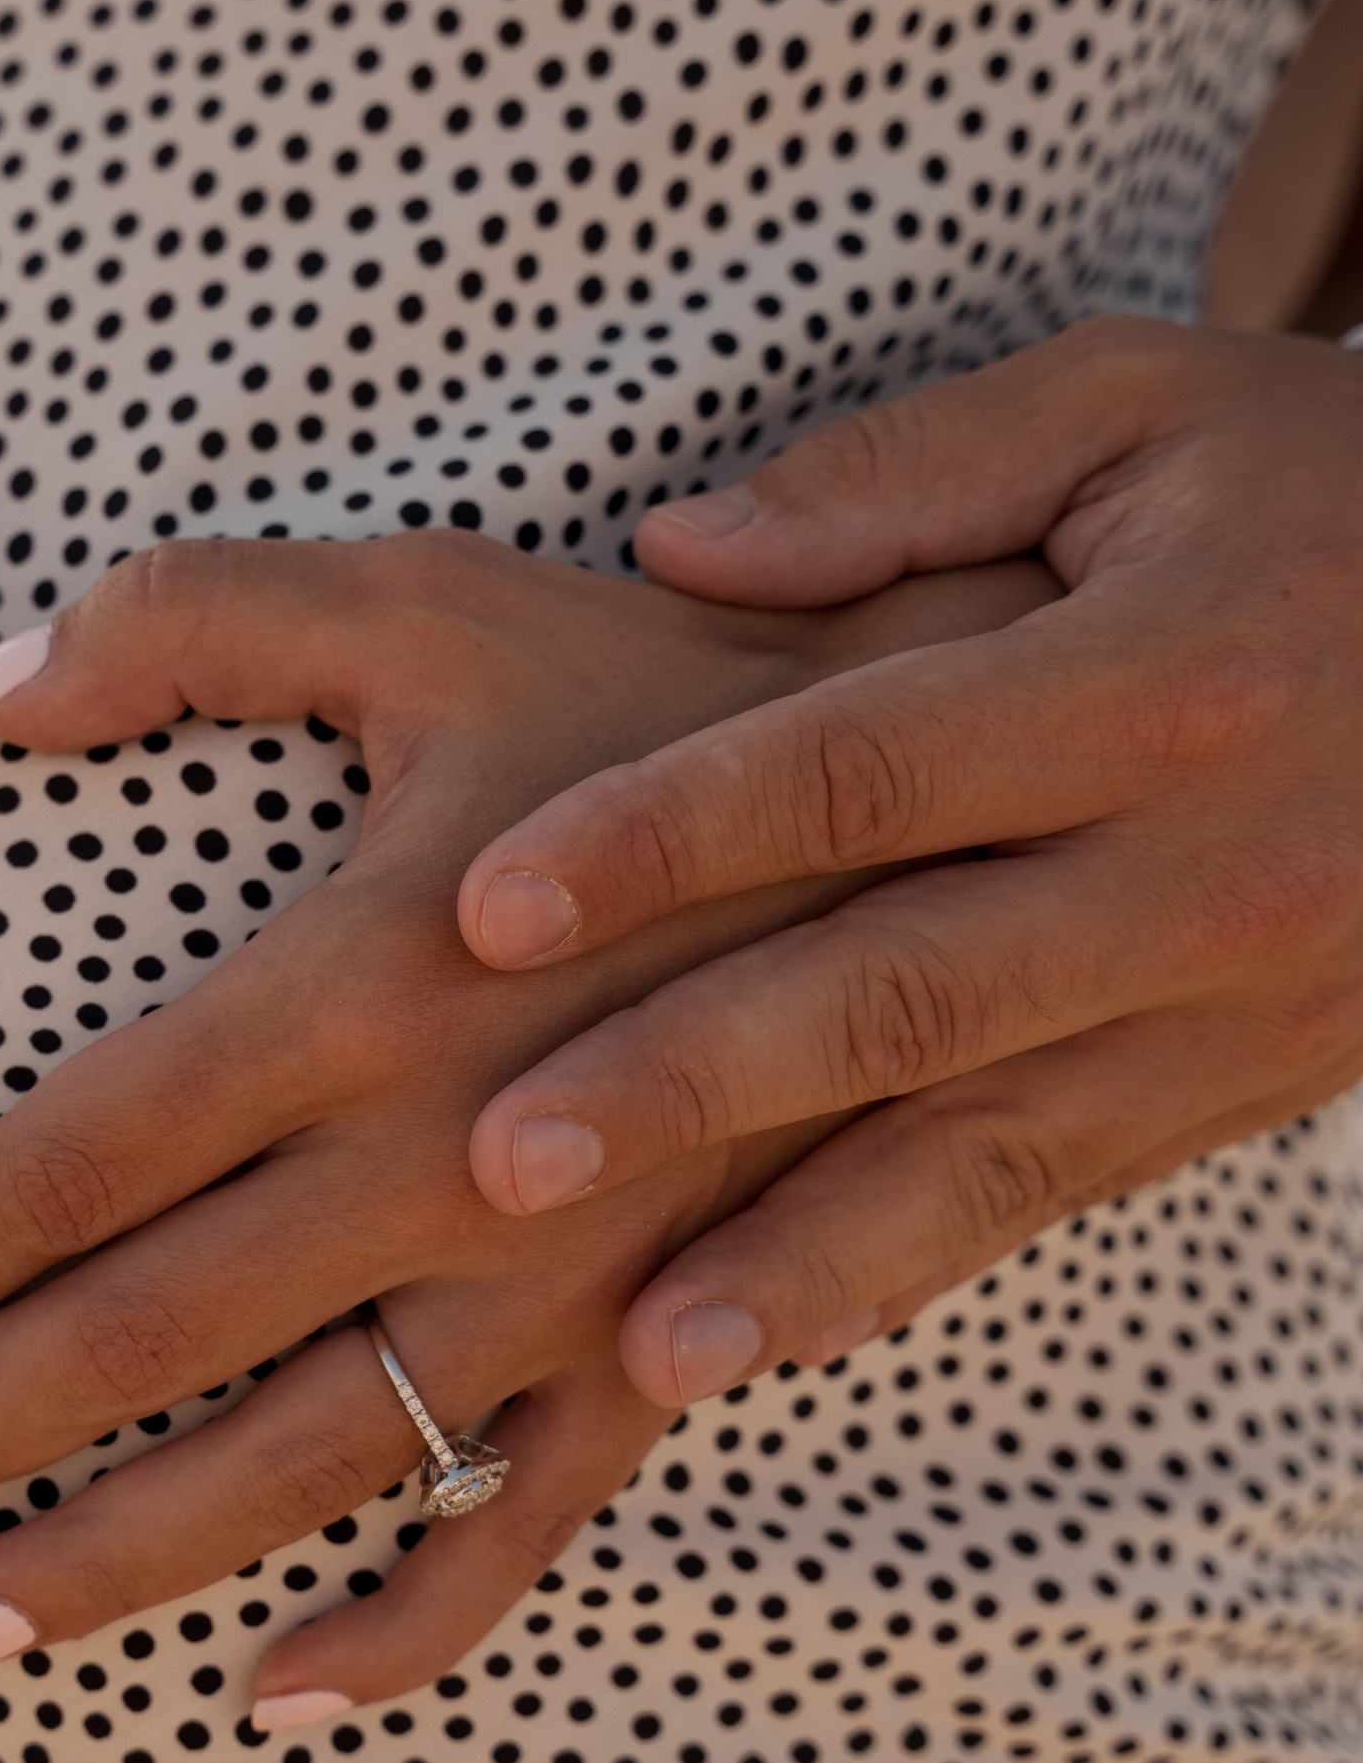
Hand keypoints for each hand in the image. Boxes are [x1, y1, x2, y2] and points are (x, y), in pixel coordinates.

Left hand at [0, 529, 1051, 1712]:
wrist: (975, 812)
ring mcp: (567, 1282)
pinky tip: (270, 1688)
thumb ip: (180, 623)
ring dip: (109, 1562)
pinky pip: (526, 1522)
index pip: (76, 1163)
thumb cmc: (662, 694)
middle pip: (140, 1343)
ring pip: (298, 1466)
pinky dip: (403, 1624)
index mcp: (362, 982)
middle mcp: (447, 1163)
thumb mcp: (425, 600)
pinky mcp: (675, 1342)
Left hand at [454, 315, 1362, 1406]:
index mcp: (1151, 676)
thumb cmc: (1331, 489)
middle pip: (906, 988)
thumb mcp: (1145, 410)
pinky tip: (784, 1342)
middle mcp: (1199, 866)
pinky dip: (921, 1272)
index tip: (484, 904)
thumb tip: (677, 548)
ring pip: (992, 1148)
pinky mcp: (1247, 1087)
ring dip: (805, 1256)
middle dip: (695, 1083)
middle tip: (500, 1160)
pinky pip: (1066, 1193)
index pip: (864, 764)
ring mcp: (1237, 1004)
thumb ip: (906, 476)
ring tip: (642, 1352)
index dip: (667, 836)